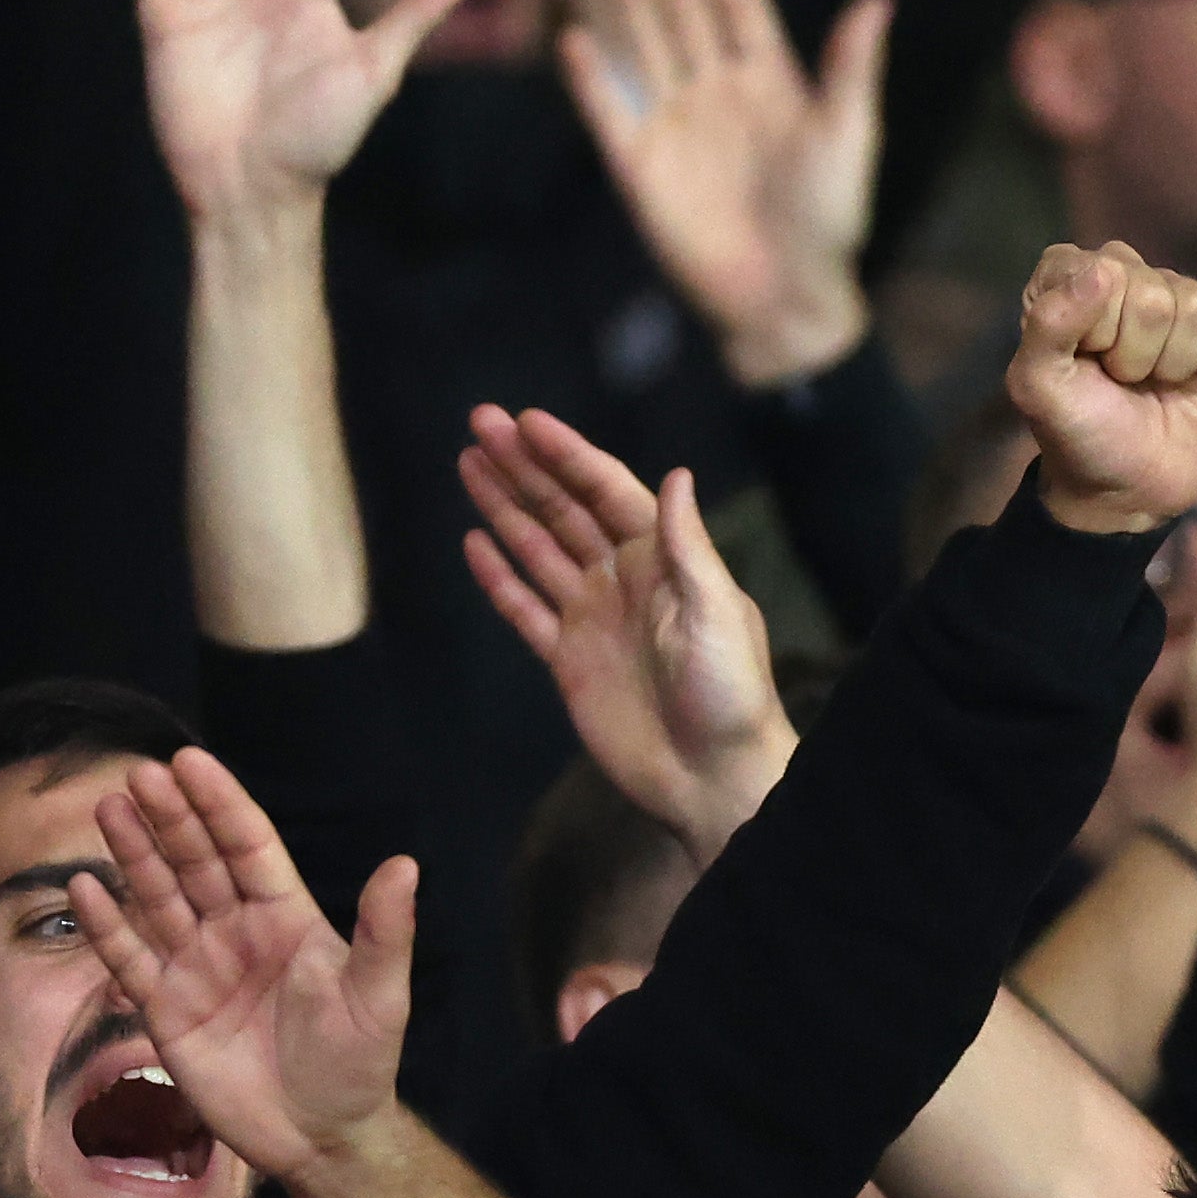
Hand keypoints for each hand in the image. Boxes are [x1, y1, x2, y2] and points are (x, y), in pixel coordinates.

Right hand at [68, 753, 419, 1182]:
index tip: (189, 762)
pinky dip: (107, 926)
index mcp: (286, 916)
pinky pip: (130, 960)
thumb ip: (385, 931)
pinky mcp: (167, 1011)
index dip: (219, 804)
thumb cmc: (358, 1061)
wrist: (322, 1136)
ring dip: (133, 857)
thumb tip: (404, 864)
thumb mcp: (379, 995)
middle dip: (169, 818)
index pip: (246, 846)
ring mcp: (197, 968)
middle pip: (196, 862)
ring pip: (158, 899)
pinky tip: (84, 888)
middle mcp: (236, 931)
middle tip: (139, 775)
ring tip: (109, 811)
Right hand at [462, 411, 794, 854]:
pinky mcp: (568, 661)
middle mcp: (623, 579)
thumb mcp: (717, 609)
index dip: (565, 454)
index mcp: (663, 559)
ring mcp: (592, 618)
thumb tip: (676, 474)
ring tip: (467, 463)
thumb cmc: (729, 691)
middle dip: (523, 466)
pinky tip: (474, 542)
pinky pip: (525, 609)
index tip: (524, 421)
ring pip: (537, 549)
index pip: (605, 490)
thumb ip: (686, 544)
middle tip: (478, 423)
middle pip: (563, 509)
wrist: (711, 776)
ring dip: (503, 507)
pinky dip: (500, 577)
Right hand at [561, 0, 882, 384]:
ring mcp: (677, 126)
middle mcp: (720, 95)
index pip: (739, 5)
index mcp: (772, 82)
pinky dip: (591, 77)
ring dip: (629, 0)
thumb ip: (852, 65)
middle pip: (687, 14)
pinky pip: (609, 111)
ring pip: (646, 47)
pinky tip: (574, 37)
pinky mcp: (641, 167)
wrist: (788, 297)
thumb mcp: (849, 134)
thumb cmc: (830, 219)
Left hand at [1002, 241, 1196, 536]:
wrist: (1129, 486)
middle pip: (1155, 294)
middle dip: (1136, 354)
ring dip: (1173, 362)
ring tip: (1151, 381)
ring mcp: (1176, 294)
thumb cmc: (1078, 430)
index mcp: (1069, 274)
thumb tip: (1103, 269)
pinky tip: (1191, 375)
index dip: (1096, 331)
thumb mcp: (1037, 387)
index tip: (1084, 363)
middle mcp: (1125, 272)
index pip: (1103, 275)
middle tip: (1120, 380)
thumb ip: (1049, 325)